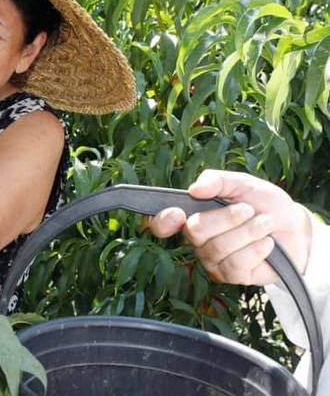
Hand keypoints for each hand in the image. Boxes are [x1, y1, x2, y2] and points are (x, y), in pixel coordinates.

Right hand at [149, 169, 312, 284]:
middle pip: (195, 231)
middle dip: (226, 218)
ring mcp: (214, 261)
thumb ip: (218, 181)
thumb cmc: (264, 203)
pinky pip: (237, 264)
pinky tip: (268, 243)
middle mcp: (198, 241)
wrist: (295, 227)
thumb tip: (195, 188)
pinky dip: (257, 249)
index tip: (177, 213)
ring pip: (219, 247)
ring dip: (248, 232)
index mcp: (194, 216)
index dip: (162, 221)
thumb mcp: (243, 184)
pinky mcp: (233, 276)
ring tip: (266, 223)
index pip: (163, 224)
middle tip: (249, 210)